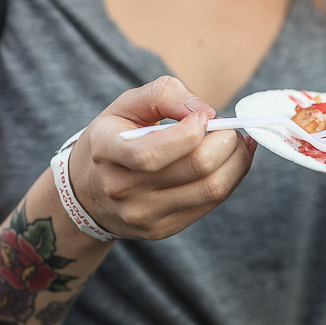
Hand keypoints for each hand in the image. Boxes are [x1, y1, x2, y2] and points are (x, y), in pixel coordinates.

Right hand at [67, 76, 256, 239]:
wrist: (88, 193)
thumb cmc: (115, 139)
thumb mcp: (126, 105)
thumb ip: (165, 95)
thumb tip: (207, 113)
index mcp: (107, 151)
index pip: (153, 152)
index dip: (192, 131)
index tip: (206, 116)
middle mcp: (122, 190)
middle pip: (196, 167)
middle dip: (226, 141)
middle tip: (229, 129)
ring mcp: (143, 215)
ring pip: (213, 189)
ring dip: (237, 161)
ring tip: (237, 144)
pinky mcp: (163, 229)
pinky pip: (212, 204)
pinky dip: (233, 179)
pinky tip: (233, 162)